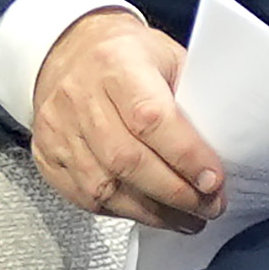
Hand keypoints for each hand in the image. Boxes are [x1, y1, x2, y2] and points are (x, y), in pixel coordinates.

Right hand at [29, 9, 223, 231]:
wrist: (67, 50)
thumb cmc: (124, 54)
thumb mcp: (166, 56)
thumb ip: (191, 98)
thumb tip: (221, 149)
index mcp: (116, 64)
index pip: (151, 119)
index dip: (185, 156)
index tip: (214, 181)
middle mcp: (80, 97)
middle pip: (127, 160)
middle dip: (175, 193)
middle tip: (208, 207)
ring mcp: (58, 129)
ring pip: (105, 187)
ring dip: (153, 212)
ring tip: (185, 219)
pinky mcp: (47, 156)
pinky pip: (84, 197)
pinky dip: (122, 212)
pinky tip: (149, 212)